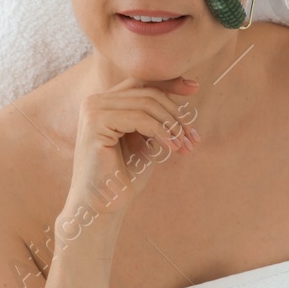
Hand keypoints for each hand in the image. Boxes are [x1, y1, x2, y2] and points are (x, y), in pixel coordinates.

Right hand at [65, 76, 199, 223]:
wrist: (103, 205)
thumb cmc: (125, 176)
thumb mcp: (146, 140)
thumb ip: (156, 117)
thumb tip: (183, 94)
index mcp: (106, 103)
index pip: (142, 82)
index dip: (170, 83)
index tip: (195, 88)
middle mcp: (95, 101)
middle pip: (149, 93)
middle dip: (177, 114)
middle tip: (193, 138)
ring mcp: (93, 110)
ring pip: (147, 104)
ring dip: (172, 125)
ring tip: (185, 146)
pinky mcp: (95, 123)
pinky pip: (139, 119)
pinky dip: (161, 132)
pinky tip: (173, 148)